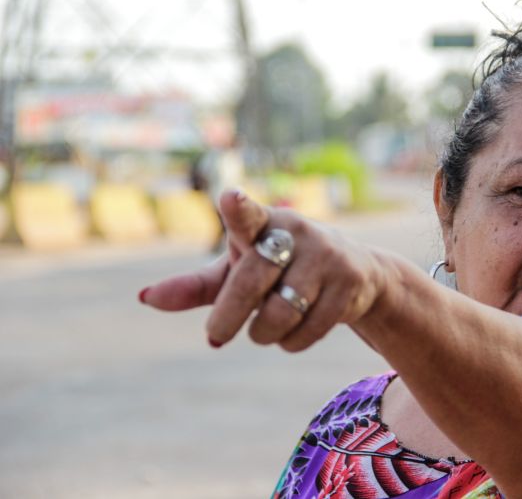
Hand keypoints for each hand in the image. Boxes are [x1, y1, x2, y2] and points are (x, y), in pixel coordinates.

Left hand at [141, 191, 385, 350]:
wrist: (356, 273)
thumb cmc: (282, 268)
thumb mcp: (240, 270)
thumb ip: (197, 285)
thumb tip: (144, 299)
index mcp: (265, 221)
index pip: (248, 215)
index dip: (238, 209)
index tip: (229, 198)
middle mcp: (296, 231)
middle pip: (253, 281)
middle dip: (229, 315)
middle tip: (213, 337)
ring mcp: (326, 256)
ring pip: (281, 314)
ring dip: (264, 334)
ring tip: (265, 330)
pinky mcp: (350, 282)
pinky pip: (308, 330)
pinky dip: (292, 342)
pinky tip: (295, 332)